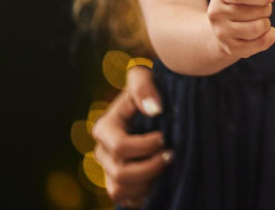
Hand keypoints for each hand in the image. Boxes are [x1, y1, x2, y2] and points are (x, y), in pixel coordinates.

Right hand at [91, 66, 171, 206]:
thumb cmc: (151, 88)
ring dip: (147, 183)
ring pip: (119, 191)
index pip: (121, 147)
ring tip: (167, 169)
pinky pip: (126, 200)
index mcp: (105, 128)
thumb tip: (154, 109)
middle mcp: (102, 152)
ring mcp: (109, 169)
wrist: (156, 104)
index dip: (146, 146)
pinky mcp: (120, 183)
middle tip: (172, 155)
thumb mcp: (145, 76)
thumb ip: (144, 86)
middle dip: (151, 168)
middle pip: (121, 174)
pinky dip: (144, 194)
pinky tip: (161, 179)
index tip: (165, 137)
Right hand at [207, 0, 274, 57]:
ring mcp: (223, 33)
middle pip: (254, 12)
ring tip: (261, 20)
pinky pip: (262, 42)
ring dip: (267, 22)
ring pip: (258, 28)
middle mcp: (217, 14)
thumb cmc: (239, 4)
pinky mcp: (232, 48)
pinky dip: (270, 35)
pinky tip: (266, 31)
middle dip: (267, 8)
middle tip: (264, 8)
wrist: (223, 28)